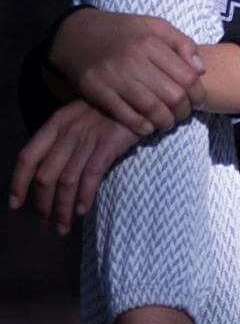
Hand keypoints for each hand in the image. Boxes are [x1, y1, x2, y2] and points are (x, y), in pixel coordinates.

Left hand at [8, 98, 141, 234]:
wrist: (139, 97)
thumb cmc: (108, 110)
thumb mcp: (79, 116)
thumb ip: (63, 138)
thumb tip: (48, 172)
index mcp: (56, 123)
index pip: (28, 156)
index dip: (18, 183)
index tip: (16, 205)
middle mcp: (67, 131)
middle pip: (45, 175)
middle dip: (43, 205)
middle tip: (47, 222)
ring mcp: (87, 137)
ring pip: (66, 181)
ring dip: (62, 209)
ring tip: (63, 227)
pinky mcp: (107, 144)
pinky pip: (90, 177)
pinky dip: (84, 197)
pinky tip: (82, 210)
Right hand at [48, 7, 207, 133]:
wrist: (77, 34)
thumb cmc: (123, 31)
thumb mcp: (155, 26)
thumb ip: (182, 43)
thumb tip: (201, 70)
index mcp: (151, 41)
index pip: (187, 76)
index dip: (198, 93)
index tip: (198, 100)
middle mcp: (133, 59)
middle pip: (172, 95)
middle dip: (184, 111)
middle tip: (184, 113)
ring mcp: (114, 76)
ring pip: (152, 109)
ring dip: (166, 122)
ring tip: (168, 121)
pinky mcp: (97, 91)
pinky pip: (126, 116)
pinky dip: (142, 126)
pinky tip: (148, 126)